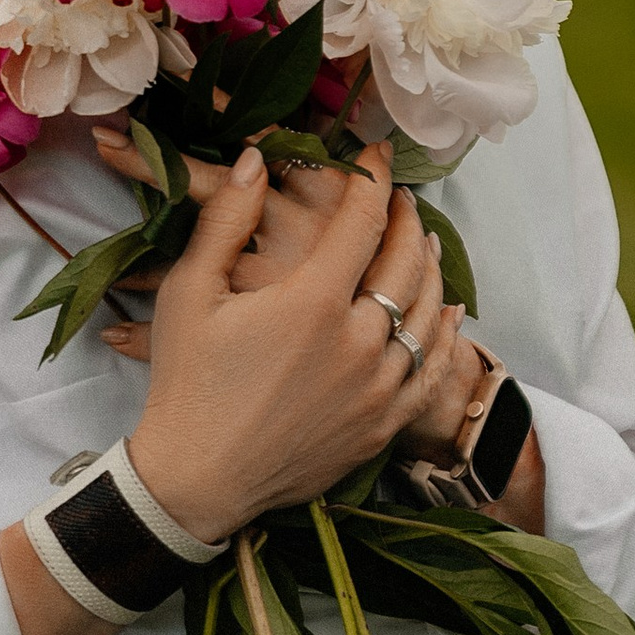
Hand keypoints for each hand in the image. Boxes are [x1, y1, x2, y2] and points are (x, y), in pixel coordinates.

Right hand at [111, 143, 469, 544]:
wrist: (199, 479)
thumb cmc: (188, 383)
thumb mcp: (190, 292)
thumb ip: (226, 220)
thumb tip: (255, 161)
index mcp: (313, 302)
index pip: (364, 221)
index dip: (375, 179)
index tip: (376, 154)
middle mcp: (358, 342)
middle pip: (406, 263)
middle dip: (407, 220)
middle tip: (402, 198)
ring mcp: (377, 389)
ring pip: (428, 316)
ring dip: (431, 271)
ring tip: (426, 243)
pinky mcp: (382, 426)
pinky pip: (431, 371)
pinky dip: (445, 336)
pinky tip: (447, 314)